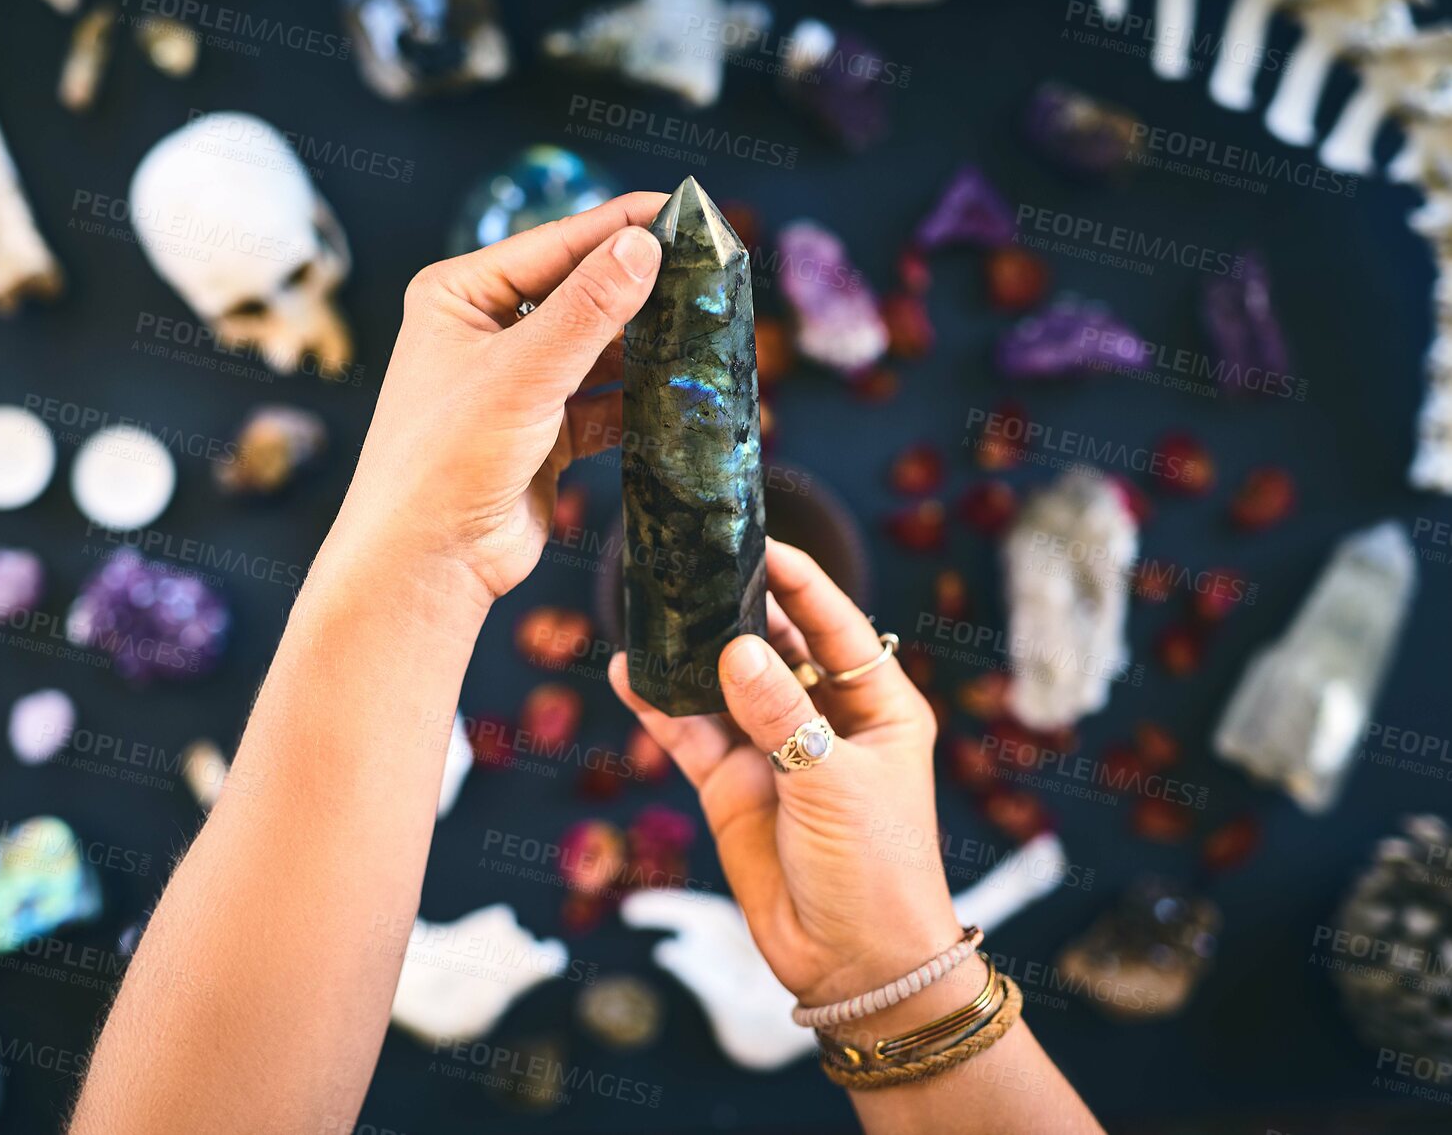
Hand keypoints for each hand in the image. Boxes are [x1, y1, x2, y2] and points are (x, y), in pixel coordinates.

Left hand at [335, 192, 666, 606]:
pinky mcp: (544, 435)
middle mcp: (486, 333)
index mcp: (460, 295)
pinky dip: (639, 401)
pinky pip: (604, 405)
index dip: (621, 225)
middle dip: (641, 290)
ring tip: (705, 331)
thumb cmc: (444, 460)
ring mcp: (517, 385)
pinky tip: (681, 393)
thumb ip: (587, 309)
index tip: (684, 209)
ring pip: (598, 353)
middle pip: (581, 295)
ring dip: (646, 349)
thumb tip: (644, 246)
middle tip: (709, 272)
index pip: (555, 244)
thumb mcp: (520, 373)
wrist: (425, 562)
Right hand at [611, 540, 964, 1026]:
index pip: (836, 626)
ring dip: (691, 655)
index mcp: (878, 706)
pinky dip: (659, 707)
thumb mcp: (835, 782)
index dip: (800, 583)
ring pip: (724, 686)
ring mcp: (774, 752)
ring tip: (650, 608)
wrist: (853, 964)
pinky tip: (628, 673)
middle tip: (691, 566)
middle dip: (736, 608)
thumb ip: (782, 715)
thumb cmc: (875, 869)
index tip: (759, 542)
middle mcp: (825, 719)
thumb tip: (735, 649)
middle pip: (775, 646)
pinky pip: (690, 735)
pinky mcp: (731, 788)